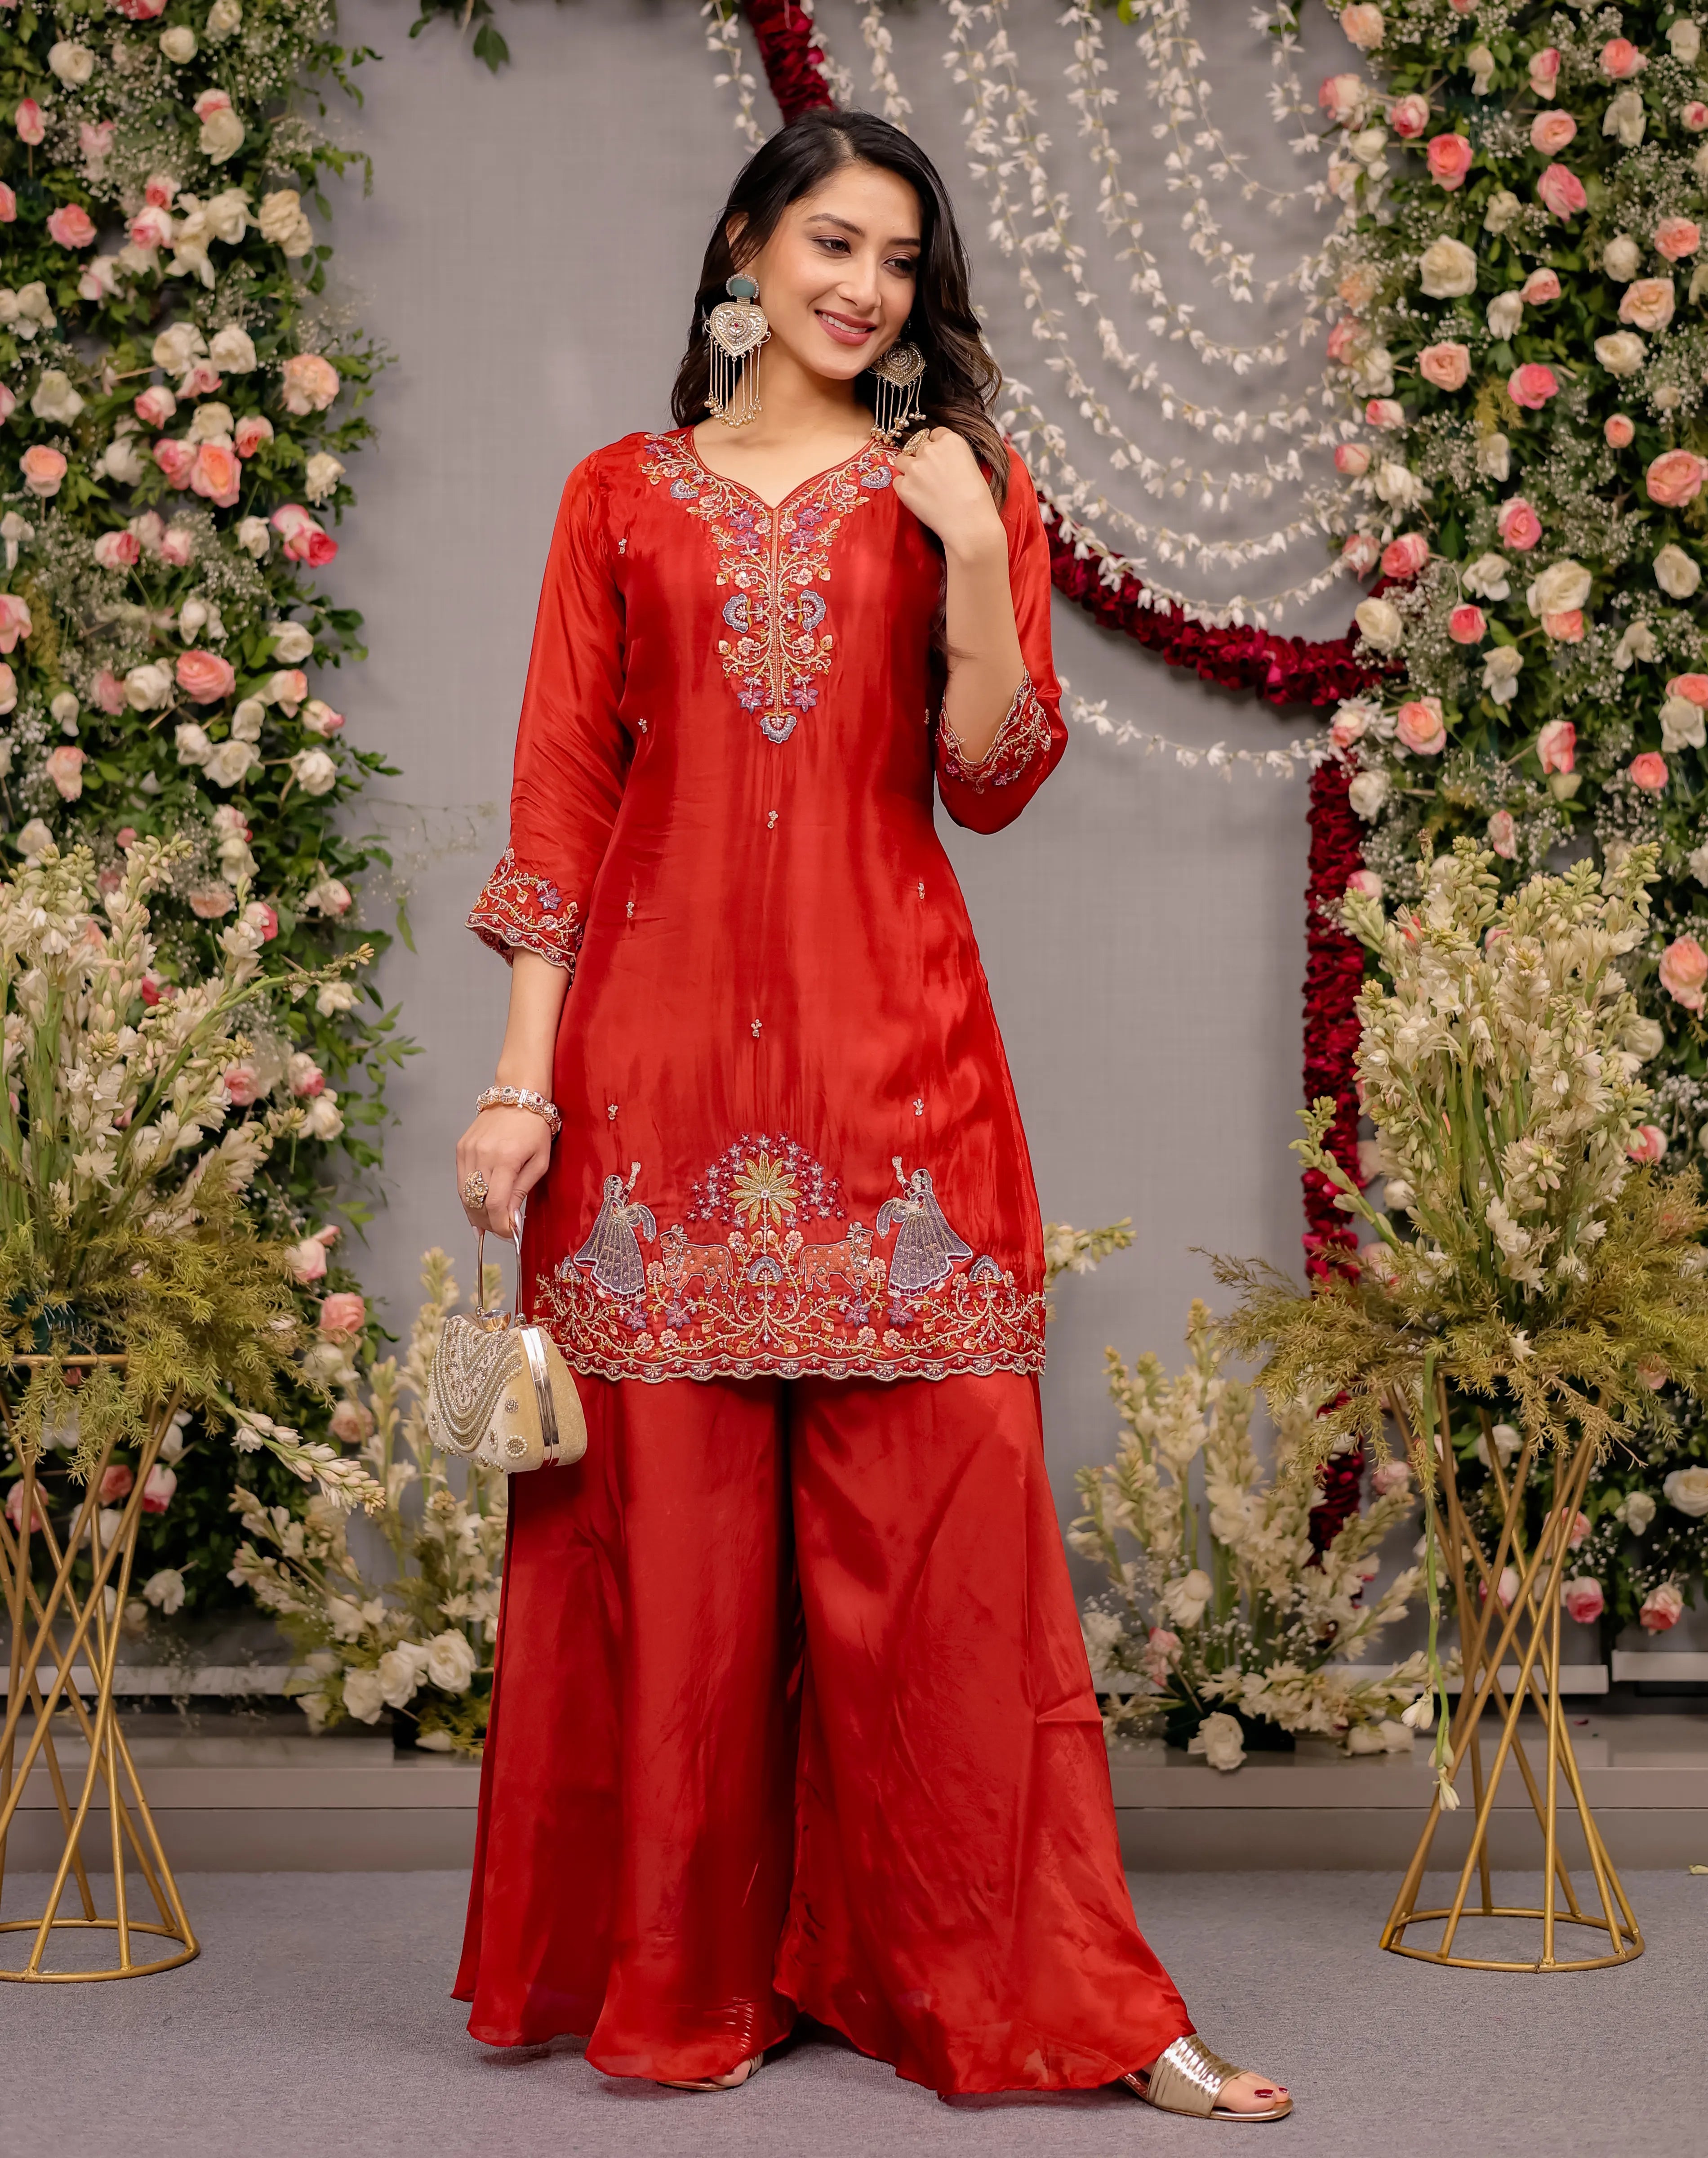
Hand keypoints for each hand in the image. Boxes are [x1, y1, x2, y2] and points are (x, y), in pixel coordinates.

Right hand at [455, 1106, 551, 1238]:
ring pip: (465, 1195)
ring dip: (476, 1213)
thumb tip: (511, 1219)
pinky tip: (478, 1206)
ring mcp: (468, 1151)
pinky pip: (461, 1181)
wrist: (517, 1096)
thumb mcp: (539, 1161)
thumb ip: (522, 1191)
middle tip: (500, 1231)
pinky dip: (468, 1197)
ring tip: (489, 1222)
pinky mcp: (461, 1148)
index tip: (509, 1234)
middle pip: (477, 1203)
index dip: (500, 1225)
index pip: (494, 1204)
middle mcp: (482, 1155)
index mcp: (506, 1159)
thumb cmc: (535, 1129)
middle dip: (488, 1223)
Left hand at [887, 426, 1005, 561]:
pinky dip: (904, 488)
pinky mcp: (904, 487)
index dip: (935, 446)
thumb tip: (940, 459)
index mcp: (950, 441)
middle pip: (916, 445)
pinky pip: (898, 482)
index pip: (934, 434)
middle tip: (929, 475)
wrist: (969, 524)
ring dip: (908, 469)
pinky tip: (919, 498)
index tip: (938, 458)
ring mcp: (914, 468)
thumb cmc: (977, 500)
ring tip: (921, 485)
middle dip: (921, 457)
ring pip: (902, 460)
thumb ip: (952, 455)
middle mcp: (929, 449)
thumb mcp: (971, 466)